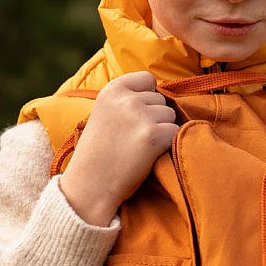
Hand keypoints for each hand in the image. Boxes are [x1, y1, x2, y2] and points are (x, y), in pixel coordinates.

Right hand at [59, 72, 178, 225]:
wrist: (90, 186)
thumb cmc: (99, 153)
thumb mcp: (104, 113)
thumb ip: (127, 99)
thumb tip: (160, 91)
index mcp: (112, 89)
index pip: (147, 79)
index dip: (147, 97)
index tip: (134, 116)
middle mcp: (126, 98)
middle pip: (161, 99)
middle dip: (154, 117)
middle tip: (133, 138)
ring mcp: (140, 116)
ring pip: (170, 116)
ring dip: (162, 131)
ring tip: (139, 147)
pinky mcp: (153, 135)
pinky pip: (175, 132)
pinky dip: (168, 145)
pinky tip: (149, 155)